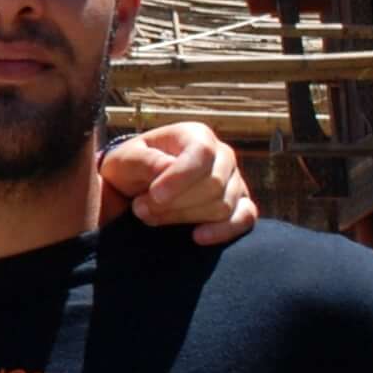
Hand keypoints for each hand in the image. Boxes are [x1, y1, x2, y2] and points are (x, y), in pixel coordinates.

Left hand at [97, 119, 258, 243]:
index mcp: (197, 135)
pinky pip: (245, 219)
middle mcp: (222, 155)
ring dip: (185, 217)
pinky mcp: (240, 205)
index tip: (154, 195)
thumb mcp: (127, 160)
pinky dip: (224, 230)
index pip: (202, 153)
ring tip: (152, 217)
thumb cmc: (133, 169)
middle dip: (175, 203)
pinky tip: (198, 236)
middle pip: (213, 184)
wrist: (137, 188)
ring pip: (223, 205)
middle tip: (141, 209)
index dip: (180, 177)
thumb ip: (145, 161)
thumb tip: (168, 167)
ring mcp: (234, 181)